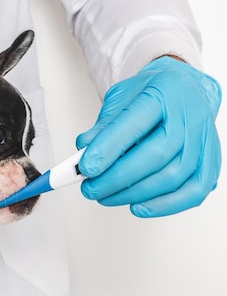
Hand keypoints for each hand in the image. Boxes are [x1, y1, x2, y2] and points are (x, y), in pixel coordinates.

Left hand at [76, 56, 221, 216]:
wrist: (184, 89)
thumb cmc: (152, 95)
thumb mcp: (121, 98)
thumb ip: (103, 126)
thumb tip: (84, 151)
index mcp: (163, 92)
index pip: (134, 124)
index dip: (108, 149)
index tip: (85, 168)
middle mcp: (189, 115)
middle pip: (155, 155)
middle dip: (116, 178)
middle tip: (90, 188)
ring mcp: (204, 139)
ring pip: (172, 177)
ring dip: (133, 194)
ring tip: (106, 196)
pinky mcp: (211, 161)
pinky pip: (193, 192)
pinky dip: (163, 205)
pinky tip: (137, 206)